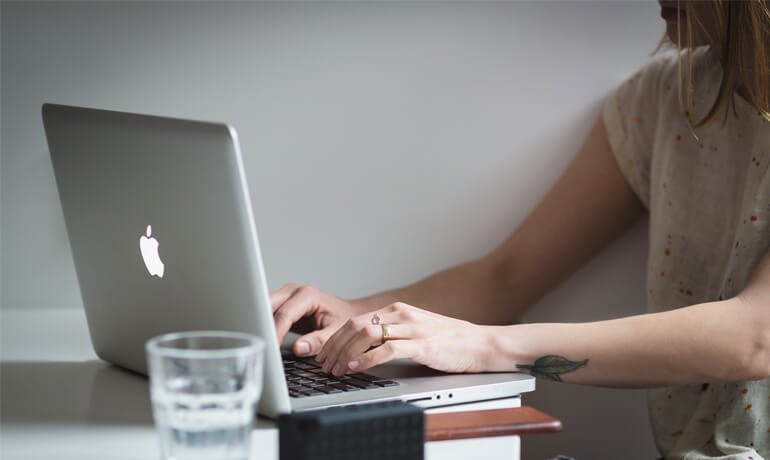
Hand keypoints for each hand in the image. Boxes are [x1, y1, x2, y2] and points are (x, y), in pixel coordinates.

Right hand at [270, 284, 367, 356]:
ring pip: (264, 309)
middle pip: (268, 307)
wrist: (347, 313)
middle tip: (261, 346)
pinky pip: (268, 314)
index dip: (276, 332)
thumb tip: (298, 348)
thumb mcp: (335, 331)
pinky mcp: (282, 304)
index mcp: (307, 295)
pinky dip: (265, 326)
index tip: (271, 347)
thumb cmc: (344, 319)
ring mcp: (286, 296)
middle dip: (263, 327)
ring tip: (261, 344)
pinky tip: (265, 339)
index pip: (285, 314)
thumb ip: (318, 341)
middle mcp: (294, 291)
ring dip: (261, 326)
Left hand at [315, 302, 493, 375]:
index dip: (336, 338)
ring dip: (346, 352)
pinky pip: (387, 349)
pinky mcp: (423, 345)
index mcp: (398, 310)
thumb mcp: (415, 331)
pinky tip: (356, 368)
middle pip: (356, 325)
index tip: (324, 353)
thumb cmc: (449, 341)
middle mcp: (402, 315)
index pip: (357, 320)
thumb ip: (392, 335)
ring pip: (367, 334)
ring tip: (336, 368)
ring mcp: (413, 328)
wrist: (481, 344)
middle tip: (324, 363)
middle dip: (335, 346)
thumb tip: (364, 348)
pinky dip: (367, 359)